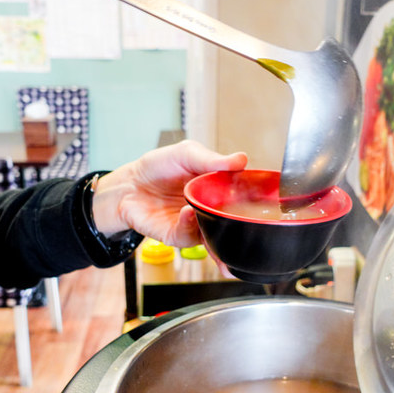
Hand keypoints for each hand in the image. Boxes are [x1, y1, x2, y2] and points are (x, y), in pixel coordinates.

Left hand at [91, 140, 246, 247]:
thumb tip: (242, 160)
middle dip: (244, 230)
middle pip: (234, 225)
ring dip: (218, 231)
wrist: (129, 184)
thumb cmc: (158, 168)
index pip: (243, 199)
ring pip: (216, 238)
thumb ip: (212, 159)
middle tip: (250, 221)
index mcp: (218, 191)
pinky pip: (189, 236)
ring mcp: (195, 225)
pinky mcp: (177, 236)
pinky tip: (188, 212)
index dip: (255, 202)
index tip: (264, 199)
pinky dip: (190, 224)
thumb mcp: (187, 153)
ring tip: (215, 215)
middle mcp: (210, 211)